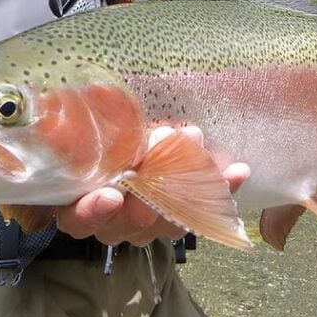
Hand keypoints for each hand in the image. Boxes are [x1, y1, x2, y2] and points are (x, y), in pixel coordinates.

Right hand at [55, 126, 250, 245]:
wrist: (134, 144)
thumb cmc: (101, 135)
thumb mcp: (92, 123)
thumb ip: (93, 114)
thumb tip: (95, 92)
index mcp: (79, 206)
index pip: (78, 220)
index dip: (92, 212)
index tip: (111, 194)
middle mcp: (115, 223)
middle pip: (130, 222)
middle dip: (151, 186)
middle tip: (162, 143)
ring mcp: (151, 225)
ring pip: (170, 219)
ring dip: (186, 182)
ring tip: (196, 143)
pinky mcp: (183, 215)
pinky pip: (205, 210)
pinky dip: (222, 189)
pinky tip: (238, 171)